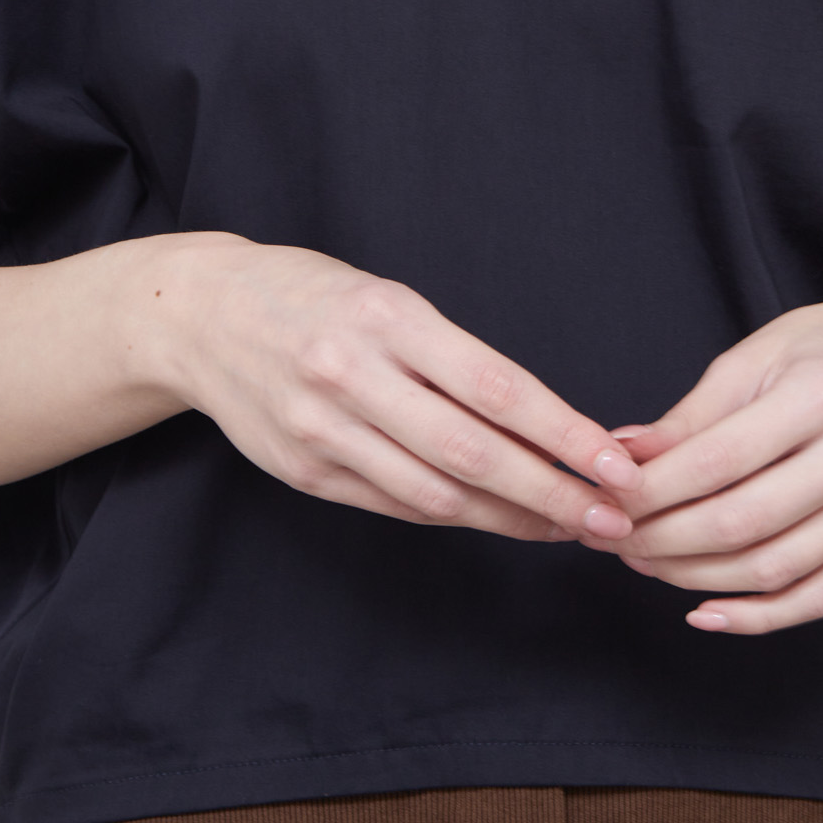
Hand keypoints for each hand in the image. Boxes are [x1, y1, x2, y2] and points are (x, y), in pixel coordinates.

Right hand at [157, 236, 639, 542]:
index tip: (619, 462)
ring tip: (569, 526)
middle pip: (474, 453)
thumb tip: (545, 422)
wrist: (203, 315)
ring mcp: (325, 431)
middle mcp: (355, 375)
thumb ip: (453, 358)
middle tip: (614, 518)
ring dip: (513, 518)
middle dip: (554, 493)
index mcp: (388, 317)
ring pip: (437, 494)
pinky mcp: (306, 472)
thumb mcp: (387, 299)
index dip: (564, 433)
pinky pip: (396, 506)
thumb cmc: (314, 297)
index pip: (497, 387)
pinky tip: (498, 519)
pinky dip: (455, 517)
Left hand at [592, 286, 822, 633]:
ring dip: (696, 578)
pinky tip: (706, 611)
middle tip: (610, 536)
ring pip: (775, 568)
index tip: (605, 496)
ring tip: (645, 562)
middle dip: (662, 539)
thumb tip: (622, 455)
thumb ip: (693, 413)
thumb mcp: (760, 353)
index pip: (718, 461)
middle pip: (743, 522)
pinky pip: (819, 596)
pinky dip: (759, 616)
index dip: (652, 489)